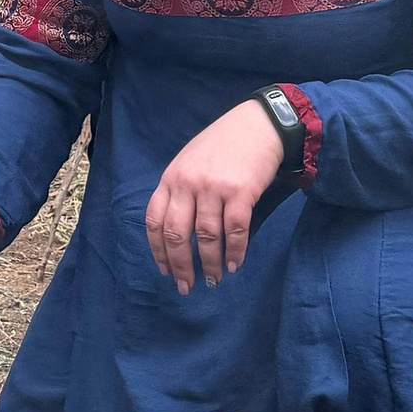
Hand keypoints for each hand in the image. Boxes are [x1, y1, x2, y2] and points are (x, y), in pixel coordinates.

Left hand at [145, 102, 283, 294]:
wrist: (257, 124)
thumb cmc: (223, 145)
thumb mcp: (190, 162)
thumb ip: (179, 191)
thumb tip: (177, 233)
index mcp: (171, 178)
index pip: (155, 221)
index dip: (158, 251)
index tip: (165, 272)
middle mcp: (187, 184)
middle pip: (177, 235)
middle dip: (180, 266)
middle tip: (187, 286)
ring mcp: (213, 187)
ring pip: (206, 237)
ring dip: (210, 264)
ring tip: (214, 279)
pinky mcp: (240, 191)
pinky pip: (235, 230)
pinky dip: (234, 251)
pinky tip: (234, 264)